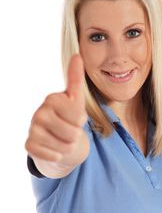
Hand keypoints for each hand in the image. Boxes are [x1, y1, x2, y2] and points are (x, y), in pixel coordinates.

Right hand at [25, 54, 89, 170]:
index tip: (73, 117)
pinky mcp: (30, 146)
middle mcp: (39, 113)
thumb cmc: (69, 117)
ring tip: (61, 138)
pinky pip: (52, 156)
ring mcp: (33, 129)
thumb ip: (76, 78)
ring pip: (64, 147)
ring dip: (67, 147)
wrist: (57, 138)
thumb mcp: (76, 100)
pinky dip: (57, 156)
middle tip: (68, 130)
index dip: (81, 121)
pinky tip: (53, 148)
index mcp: (52, 99)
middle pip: (73, 134)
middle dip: (75, 136)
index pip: (78, 117)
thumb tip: (77, 56)